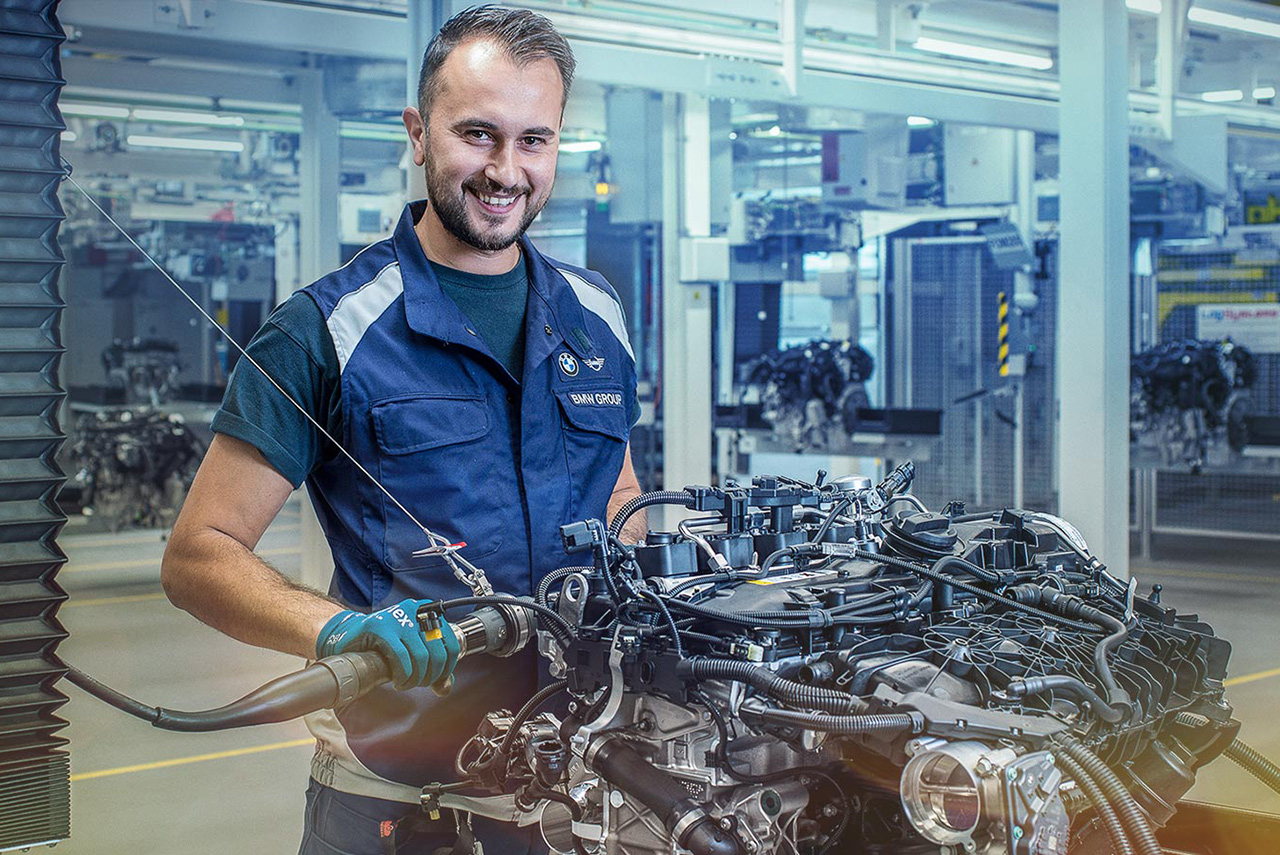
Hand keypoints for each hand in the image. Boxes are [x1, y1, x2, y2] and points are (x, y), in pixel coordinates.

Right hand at [316, 598, 458, 689]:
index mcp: (427, 614)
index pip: (451, 641)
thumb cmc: (380, 646)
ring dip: (415, 678)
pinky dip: (402, 674)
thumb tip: (445, 687)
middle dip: (430, 676)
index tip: (437, 678)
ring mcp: (398, 617)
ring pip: (422, 656)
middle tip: (417, 683)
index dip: (448, 666)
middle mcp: (416, 611)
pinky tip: (397, 679)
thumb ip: (432, 669)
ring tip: (405, 683)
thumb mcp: (411, 656)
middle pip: (438, 652)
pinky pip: (401, 656)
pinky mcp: (380, 626)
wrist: (348, 637)